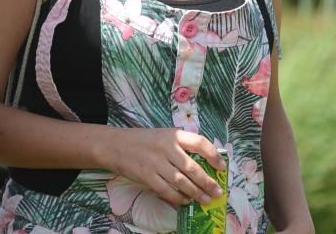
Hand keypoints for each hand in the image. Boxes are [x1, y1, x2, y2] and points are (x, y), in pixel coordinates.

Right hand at [98, 127, 225, 208]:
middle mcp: (166, 148)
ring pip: (182, 182)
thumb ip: (180, 146)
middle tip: (217, 192)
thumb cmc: (142, 141)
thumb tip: (204, 164)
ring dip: (196, 193)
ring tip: (205, 200)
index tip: (221, 167)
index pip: (199, 143)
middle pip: (193, 168)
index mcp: (172, 135)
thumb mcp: (162, 136)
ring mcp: (156, 163)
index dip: (214, 155)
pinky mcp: (147, 176)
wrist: (114, 145)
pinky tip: (185, 201)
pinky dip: (178, 198)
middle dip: (208, 183)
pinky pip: (167, 191)